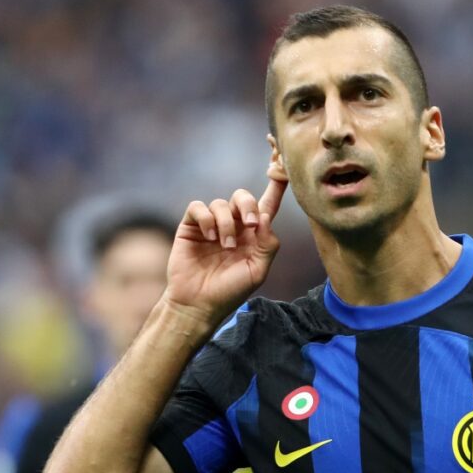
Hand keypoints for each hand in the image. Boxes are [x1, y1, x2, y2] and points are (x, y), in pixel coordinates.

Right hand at [164, 175, 286, 328]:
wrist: (199, 303)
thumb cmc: (230, 291)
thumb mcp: (257, 271)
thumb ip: (268, 244)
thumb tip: (267, 217)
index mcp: (253, 235)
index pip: (267, 205)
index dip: (275, 187)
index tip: (281, 169)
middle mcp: (233, 226)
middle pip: (243, 197)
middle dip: (248, 205)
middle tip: (251, 224)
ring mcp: (212, 225)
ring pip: (221, 203)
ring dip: (226, 223)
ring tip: (224, 246)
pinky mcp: (191, 227)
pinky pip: (198, 207)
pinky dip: (205, 218)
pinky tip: (209, 236)